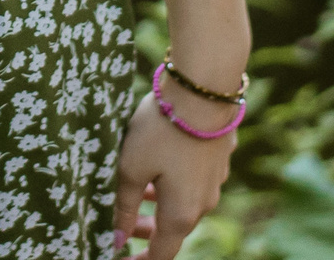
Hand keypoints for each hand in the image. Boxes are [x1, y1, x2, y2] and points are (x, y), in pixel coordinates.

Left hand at [112, 89, 233, 259]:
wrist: (202, 90)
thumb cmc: (162, 130)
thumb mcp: (131, 167)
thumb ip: (122, 206)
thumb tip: (117, 239)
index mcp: (181, 214)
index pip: (160, 256)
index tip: (119, 256)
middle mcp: (203, 205)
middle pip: (171, 230)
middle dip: (145, 231)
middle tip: (120, 226)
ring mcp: (214, 182)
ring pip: (181, 203)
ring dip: (157, 204)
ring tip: (134, 191)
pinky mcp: (217, 160)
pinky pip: (191, 183)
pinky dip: (172, 184)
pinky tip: (158, 165)